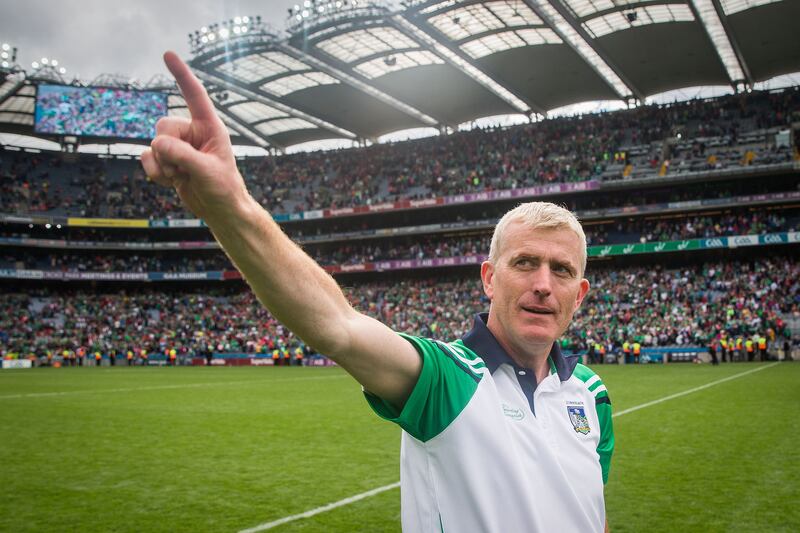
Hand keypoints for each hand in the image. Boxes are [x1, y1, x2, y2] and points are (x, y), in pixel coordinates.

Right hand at [141, 51, 249, 220]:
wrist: (220, 209)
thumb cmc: (224, 188)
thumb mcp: (208, 171)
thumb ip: (183, 155)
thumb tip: (157, 144)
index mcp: (210, 127)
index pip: (195, 95)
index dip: (181, 75)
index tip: (168, 55)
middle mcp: (192, 133)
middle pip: (163, 126)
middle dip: (168, 150)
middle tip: (184, 169)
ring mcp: (178, 147)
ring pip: (153, 144)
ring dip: (162, 165)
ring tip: (182, 177)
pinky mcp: (167, 161)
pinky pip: (147, 158)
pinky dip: (155, 173)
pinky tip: (172, 182)